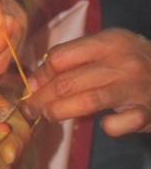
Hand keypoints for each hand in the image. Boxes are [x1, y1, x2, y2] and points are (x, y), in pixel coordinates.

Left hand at [23, 29, 150, 135]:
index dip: (41, 74)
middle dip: (41, 98)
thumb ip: (77, 60)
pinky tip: (105, 124)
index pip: (60, 57)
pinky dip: (107, 126)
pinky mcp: (145, 114)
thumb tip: (36, 81)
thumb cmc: (135, 63)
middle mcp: (122, 62)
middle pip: (67, 82)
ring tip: (49, 116)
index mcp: (110, 41)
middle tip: (30, 109)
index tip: (34, 87)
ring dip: (59, 112)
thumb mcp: (110, 50)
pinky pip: (116, 125)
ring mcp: (136, 88)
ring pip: (85, 102)